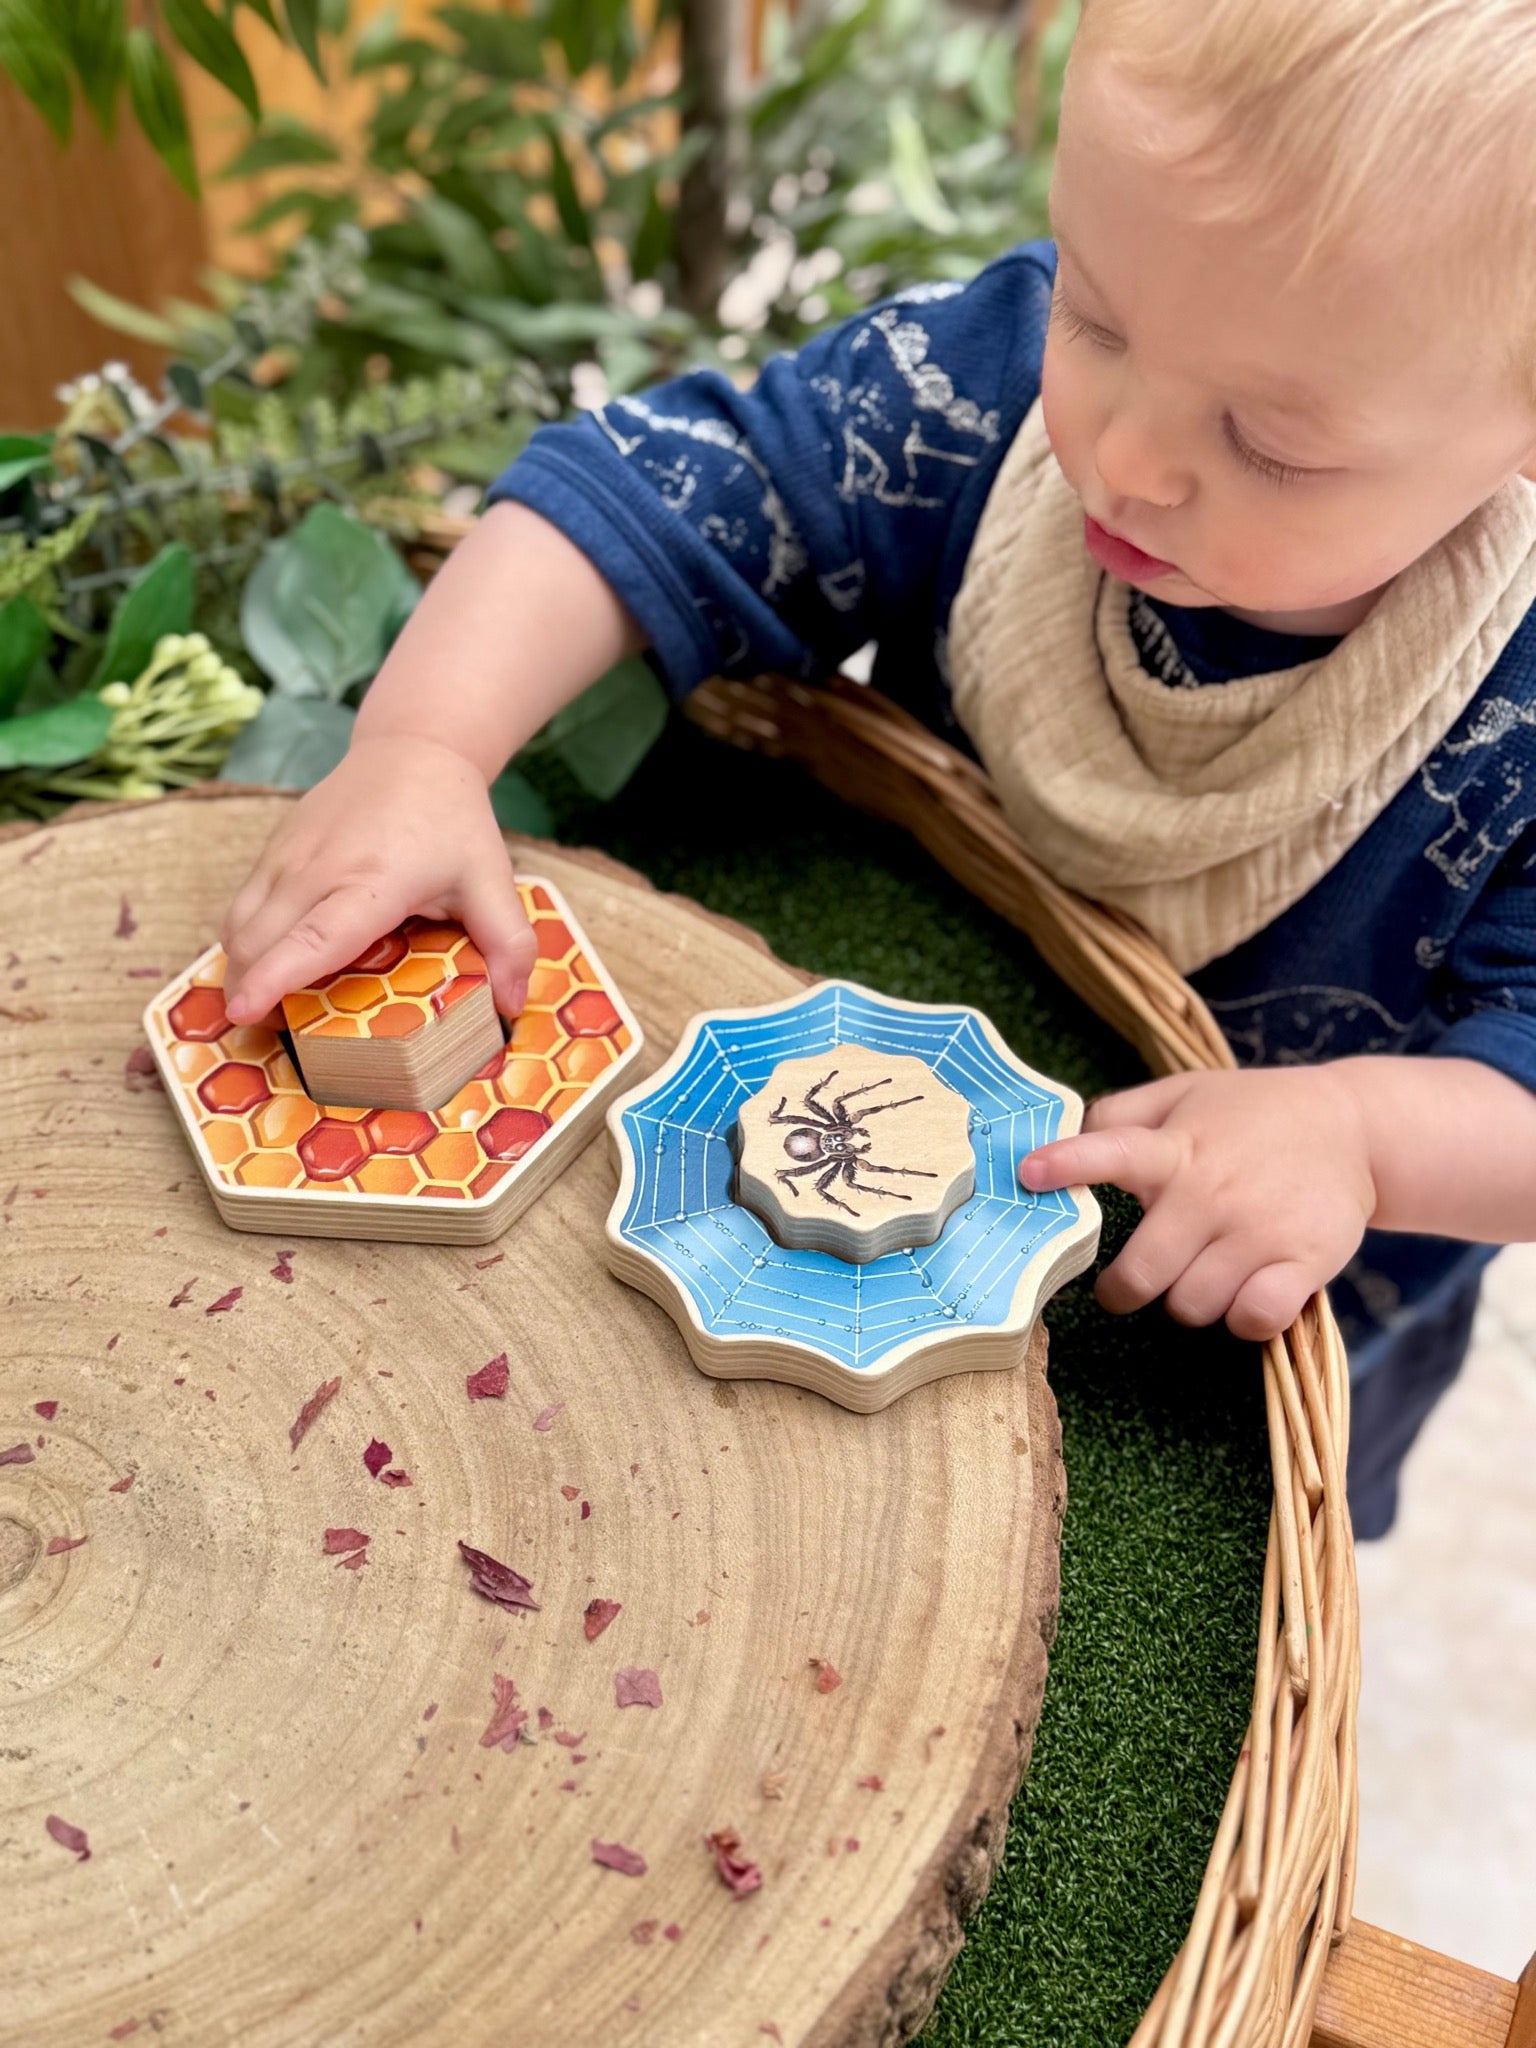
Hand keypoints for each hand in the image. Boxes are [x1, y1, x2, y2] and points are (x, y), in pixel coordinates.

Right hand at [220, 733, 535, 1024]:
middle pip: (260, 941)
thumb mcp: (492, 879)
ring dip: (239, 969)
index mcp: (373, 881)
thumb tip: (513, 1006)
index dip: (276, 977)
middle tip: (270, 1033)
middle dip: (249, 992)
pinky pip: (241, 906)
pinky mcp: (272, 849)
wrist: (411, 749)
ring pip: (239, 925)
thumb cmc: (452, 820)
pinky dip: (242, 942)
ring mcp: (287, 856)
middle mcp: (318, 868)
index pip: (315, 937)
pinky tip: (265, 964)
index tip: (246, 1010)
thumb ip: (508, 944)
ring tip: (260, 1005)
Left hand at [1018, 1066, 1377, 1340]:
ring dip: (1187, 1301)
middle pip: (1141, 1275)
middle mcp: (1212, 1191)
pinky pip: (1252, 1319)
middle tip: (1125, 1286)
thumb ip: (1118, 1117)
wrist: (1354, 1128)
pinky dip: (1242, 1318)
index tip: (1029, 1174)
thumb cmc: (1251, 1114)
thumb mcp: (1184, 1094)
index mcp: (1176, 1147)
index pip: (1111, 1151)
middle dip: (1122, 1290)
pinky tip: (1244, 1293)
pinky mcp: (1305, 1262)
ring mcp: (1259, 1230)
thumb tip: (1055, 1144)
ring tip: (1200, 1273)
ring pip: (1191, 1306)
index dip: (1067, 1164)